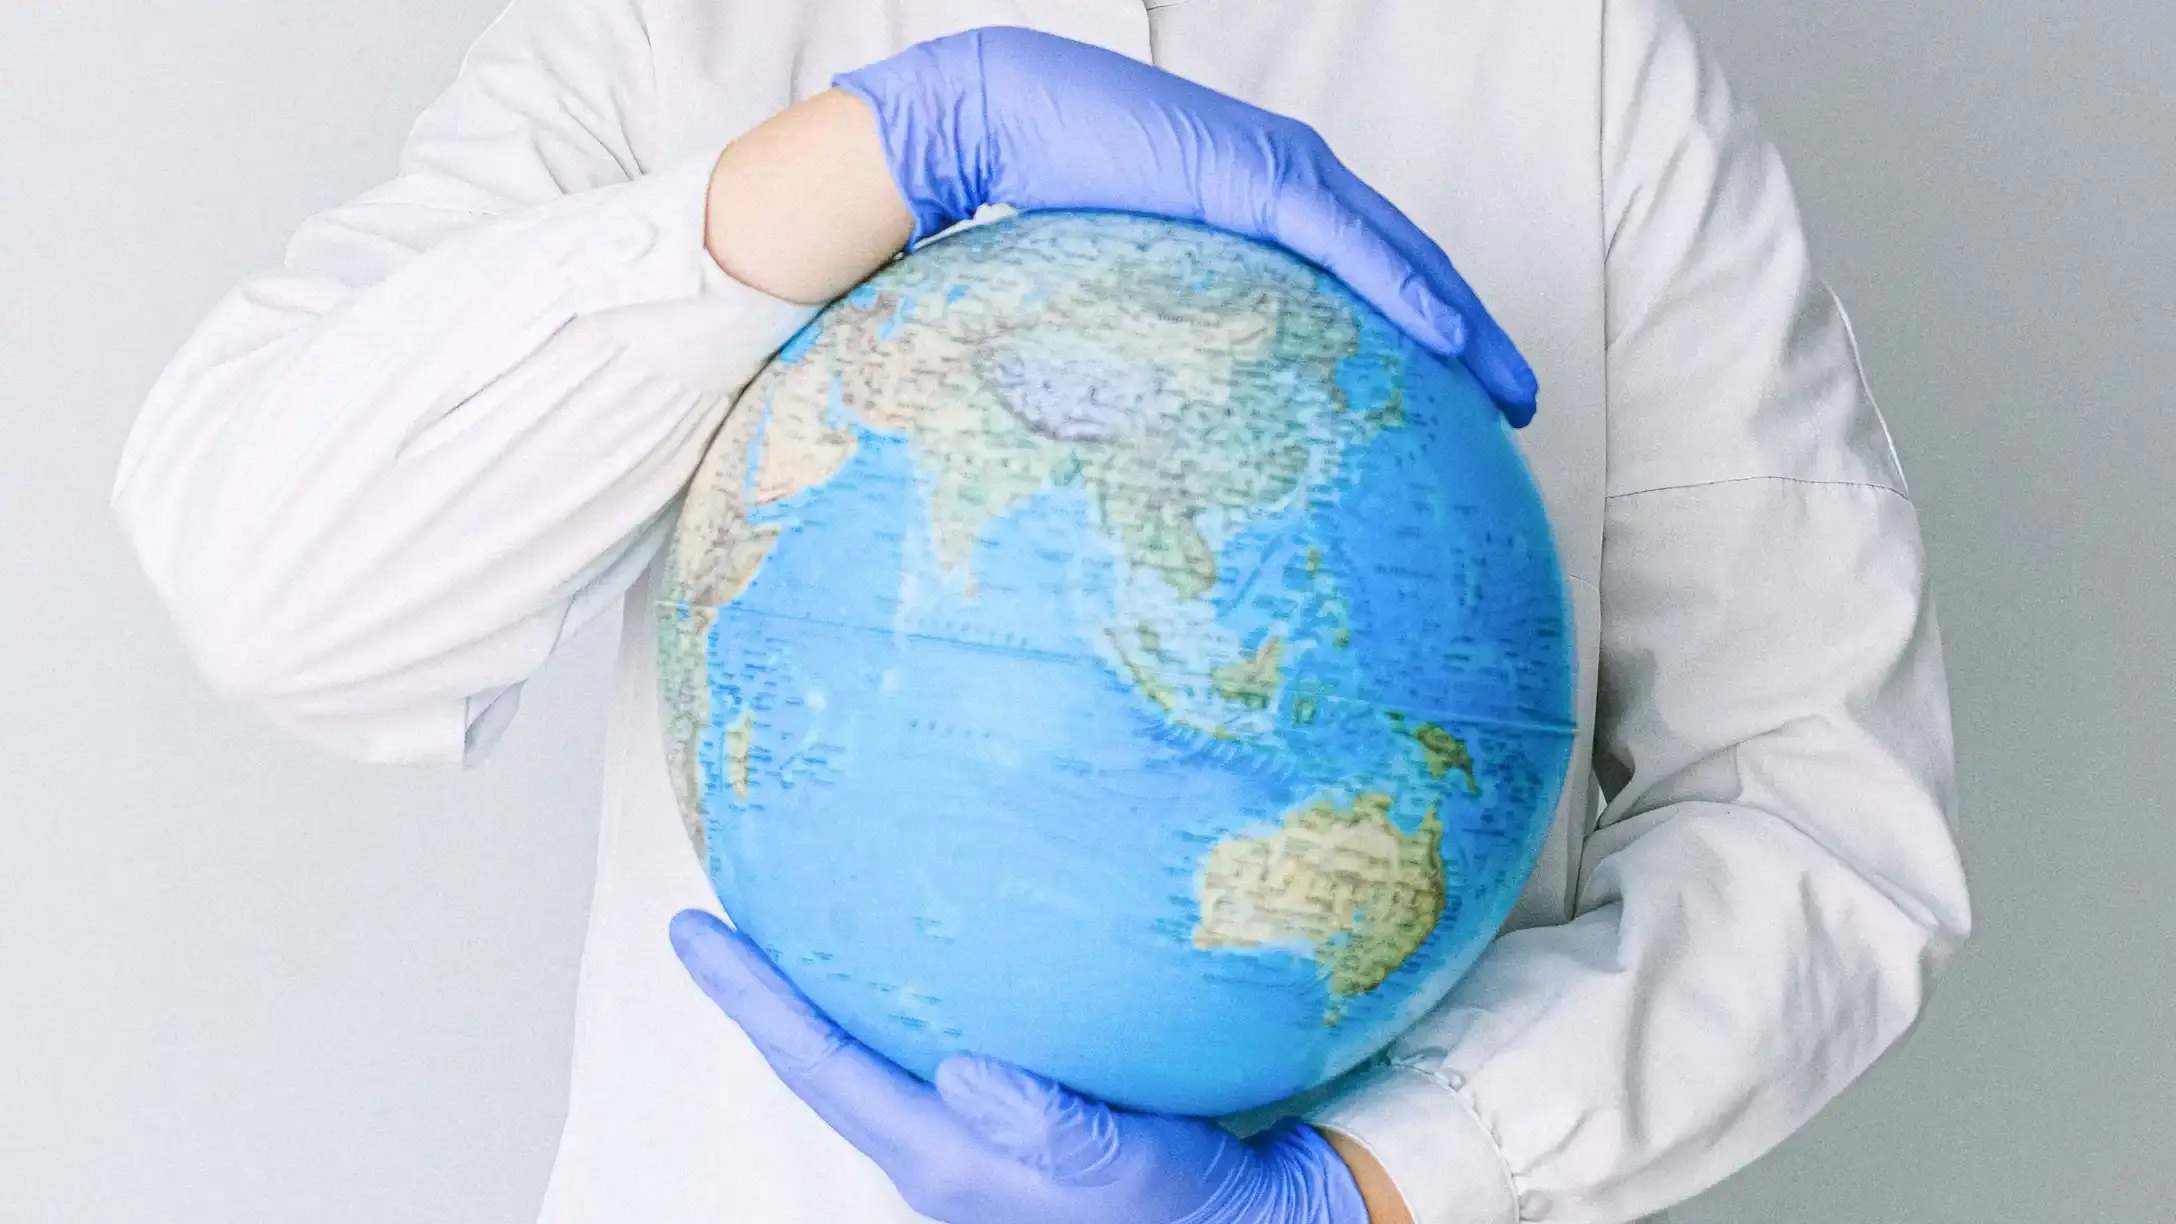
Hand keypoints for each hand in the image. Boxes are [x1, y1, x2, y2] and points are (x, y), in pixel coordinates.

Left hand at [669, 909, 1374, 1223]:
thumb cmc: (1193, 1207)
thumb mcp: (1134, 1169)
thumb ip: (1053, 1127)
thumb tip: (960, 1071)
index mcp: (948, 1163)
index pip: (821, 1068)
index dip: (750, 997)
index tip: (692, 930)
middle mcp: (939, 1153)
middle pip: (823, 1060)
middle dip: (764, 991)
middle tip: (715, 912)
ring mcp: (969, 1140)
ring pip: (868, 1056)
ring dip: (821, 994)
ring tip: (796, 917)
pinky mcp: (1007, 1123)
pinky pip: (920, 1050)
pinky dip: (891, 999)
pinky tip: (922, 948)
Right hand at [833, 27, 1538, 424]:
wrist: (1013, 113)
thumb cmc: (1062, 192)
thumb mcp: (1144, 269)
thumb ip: (1183, 314)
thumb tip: (1185, 394)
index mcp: (1277, 198)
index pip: (1378, 266)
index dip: (1433, 321)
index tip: (1469, 386)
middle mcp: (1301, 179)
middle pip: (1413, 264)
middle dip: (1475, 336)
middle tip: (1517, 401)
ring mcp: (1289, 173)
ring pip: (1403, 258)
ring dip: (1464, 325)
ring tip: (1506, 389)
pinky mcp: (1262, 179)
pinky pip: (1353, 248)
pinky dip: (1409, 292)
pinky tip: (1449, 336)